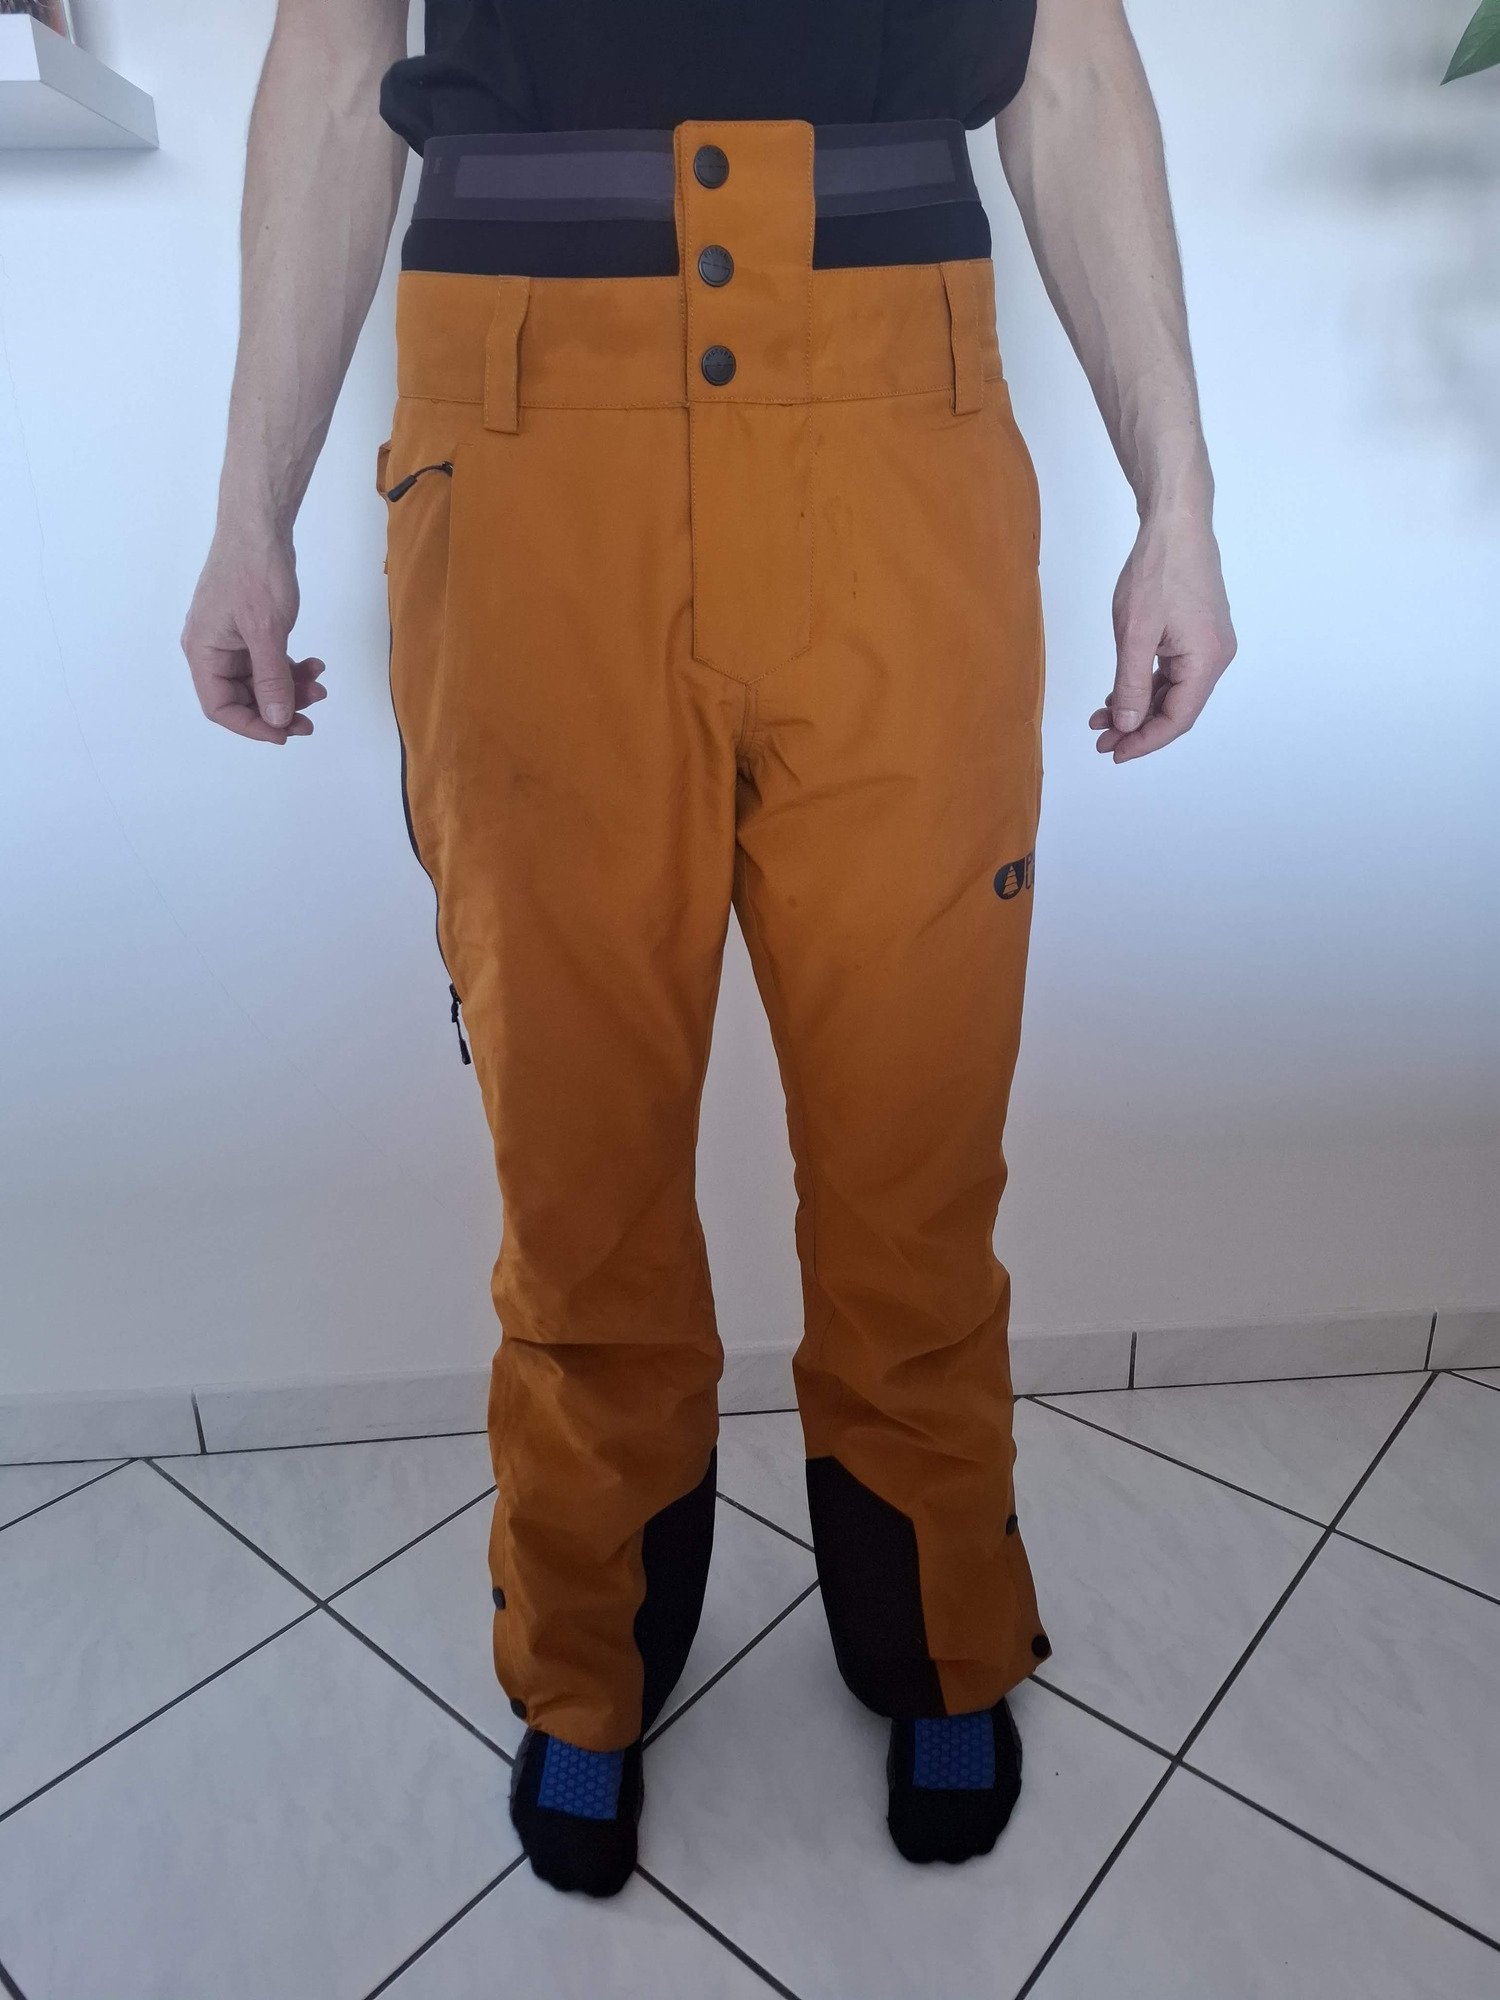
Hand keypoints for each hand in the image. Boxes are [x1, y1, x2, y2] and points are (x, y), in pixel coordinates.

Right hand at [181, 524, 326, 742]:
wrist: (260, 527)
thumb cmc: (255, 574)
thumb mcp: (266, 631)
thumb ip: (271, 678)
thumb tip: (276, 719)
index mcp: (204, 653)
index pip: (220, 708)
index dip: (253, 726)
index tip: (286, 733)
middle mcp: (212, 650)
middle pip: (243, 697)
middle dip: (279, 707)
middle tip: (313, 714)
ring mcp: (231, 639)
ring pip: (260, 680)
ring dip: (291, 688)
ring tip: (320, 684)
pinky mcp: (249, 629)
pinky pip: (268, 661)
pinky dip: (291, 667)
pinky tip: (315, 664)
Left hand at [1091, 509, 1236, 761]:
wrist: (1175, 523)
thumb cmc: (1158, 571)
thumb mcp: (1135, 634)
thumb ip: (1130, 684)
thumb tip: (1128, 724)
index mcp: (1206, 660)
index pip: (1178, 719)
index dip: (1145, 741)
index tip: (1114, 751)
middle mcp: (1215, 657)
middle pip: (1176, 709)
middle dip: (1137, 727)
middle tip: (1101, 739)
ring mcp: (1207, 644)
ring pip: (1171, 691)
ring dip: (1137, 706)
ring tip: (1101, 718)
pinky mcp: (1196, 633)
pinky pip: (1171, 671)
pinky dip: (1144, 684)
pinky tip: (1117, 692)